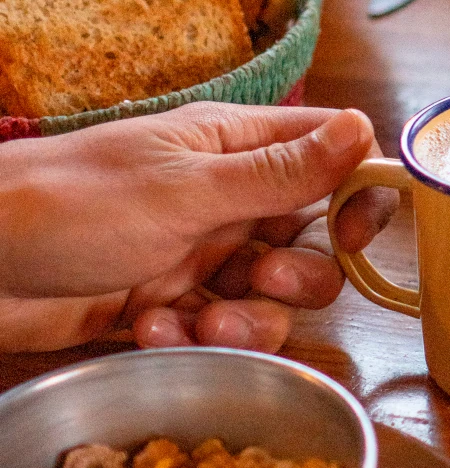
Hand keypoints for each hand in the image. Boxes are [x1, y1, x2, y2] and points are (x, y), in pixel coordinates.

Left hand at [0, 103, 396, 352]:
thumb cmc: (70, 204)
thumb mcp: (185, 188)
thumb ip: (279, 171)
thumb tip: (362, 129)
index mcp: (233, 148)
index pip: (328, 158)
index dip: (356, 196)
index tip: (353, 233)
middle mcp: (224, 200)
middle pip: (311, 243)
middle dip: (299, 276)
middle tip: (265, 281)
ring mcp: (196, 255)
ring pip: (269, 300)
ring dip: (246, 321)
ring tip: (200, 323)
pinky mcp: (168, 304)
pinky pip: (217, 331)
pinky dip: (192, 338)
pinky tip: (150, 328)